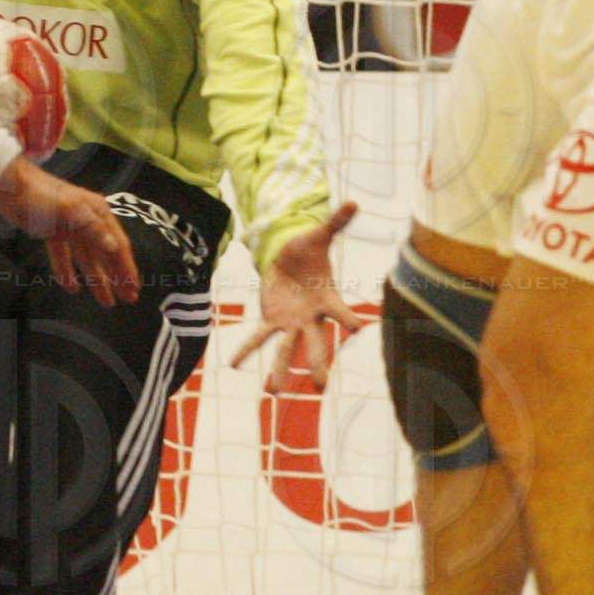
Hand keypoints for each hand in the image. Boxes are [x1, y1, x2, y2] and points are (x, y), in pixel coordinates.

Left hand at [0, 162, 140, 307]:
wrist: (8, 186)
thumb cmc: (42, 195)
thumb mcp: (70, 210)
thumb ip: (94, 229)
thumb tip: (116, 248)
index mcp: (97, 212)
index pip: (118, 244)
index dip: (127, 267)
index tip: (134, 288)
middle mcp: (88, 220)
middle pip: (106, 254)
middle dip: (117, 277)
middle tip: (127, 300)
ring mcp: (69, 227)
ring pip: (87, 258)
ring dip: (96, 280)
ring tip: (106, 302)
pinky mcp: (52, 233)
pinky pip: (63, 256)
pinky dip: (67, 271)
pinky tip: (72, 288)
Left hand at [231, 201, 360, 391]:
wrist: (291, 258)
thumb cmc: (310, 251)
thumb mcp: (319, 236)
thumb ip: (335, 223)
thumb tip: (354, 202)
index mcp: (328, 299)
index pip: (341, 311)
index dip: (349, 319)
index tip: (359, 329)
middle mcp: (311, 317)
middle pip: (316, 343)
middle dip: (318, 365)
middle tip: (320, 388)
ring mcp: (291, 322)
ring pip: (286, 349)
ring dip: (280, 370)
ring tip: (272, 392)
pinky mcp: (272, 319)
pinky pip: (258, 337)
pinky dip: (247, 349)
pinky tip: (234, 364)